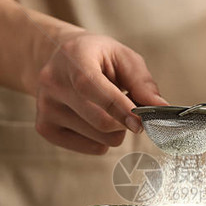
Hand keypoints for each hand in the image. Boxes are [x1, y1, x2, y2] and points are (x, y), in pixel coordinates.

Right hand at [33, 31, 167, 154]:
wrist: (59, 59)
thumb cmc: (98, 58)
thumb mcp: (122, 57)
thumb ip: (142, 82)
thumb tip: (161, 108)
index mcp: (73, 57)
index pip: (91, 87)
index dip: (119, 107)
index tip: (141, 122)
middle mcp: (52, 83)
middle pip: (100, 121)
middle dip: (125, 121)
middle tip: (132, 111)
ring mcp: (45, 108)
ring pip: (99, 138)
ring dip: (116, 131)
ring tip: (108, 110)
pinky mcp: (45, 128)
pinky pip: (90, 148)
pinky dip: (102, 140)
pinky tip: (94, 119)